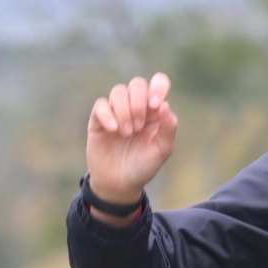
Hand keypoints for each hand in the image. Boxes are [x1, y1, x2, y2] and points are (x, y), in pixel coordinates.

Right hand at [85, 74, 177, 222]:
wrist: (119, 184)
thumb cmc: (143, 166)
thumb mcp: (162, 151)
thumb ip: (168, 129)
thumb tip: (164, 105)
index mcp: (154, 110)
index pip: (159, 83)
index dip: (158, 87)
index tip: (155, 105)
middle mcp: (136, 106)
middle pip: (137, 84)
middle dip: (138, 103)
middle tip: (138, 127)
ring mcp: (116, 111)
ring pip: (118, 91)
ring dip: (124, 110)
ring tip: (126, 133)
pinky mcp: (99, 119)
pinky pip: (101, 105)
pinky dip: (107, 114)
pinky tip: (113, 130)